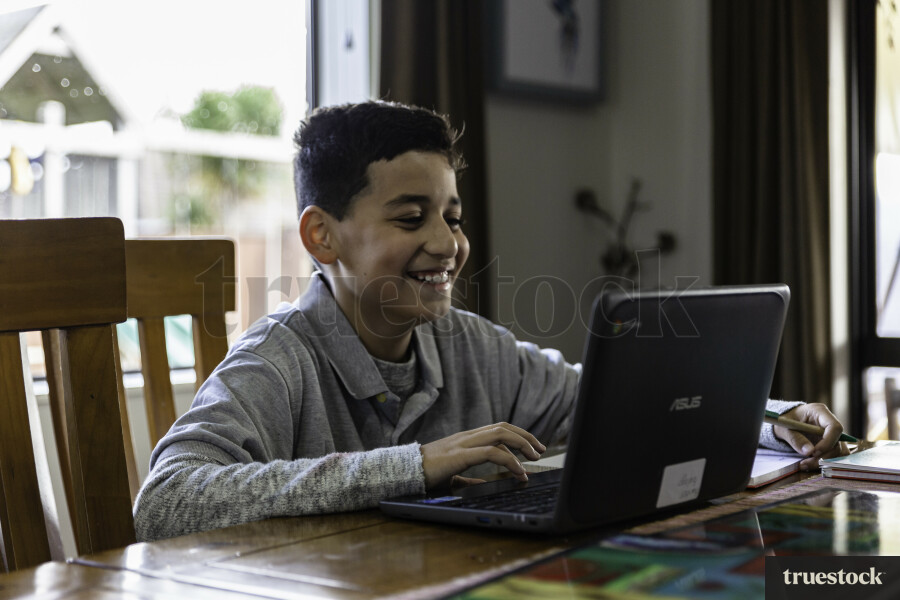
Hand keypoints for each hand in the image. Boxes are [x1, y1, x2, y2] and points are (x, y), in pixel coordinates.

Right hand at [420, 422, 545, 488]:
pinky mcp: (460, 455)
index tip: (532, 448)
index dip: (518, 436)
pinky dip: (510, 461)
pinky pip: (492, 453)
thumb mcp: (453, 475)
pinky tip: (518, 472)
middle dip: (526, 437)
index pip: (498, 429)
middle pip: (503, 427)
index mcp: (466, 440)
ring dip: (522, 444)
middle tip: (541, 450)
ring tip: (534, 458)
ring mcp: (463, 443)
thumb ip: (470, 478)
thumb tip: (486, 482)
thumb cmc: (425, 474)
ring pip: (500, 434)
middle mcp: (467, 437)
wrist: (403, 472)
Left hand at [774, 403, 849, 470]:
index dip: (828, 442)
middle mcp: (829, 422)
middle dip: (823, 456)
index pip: (835, 427)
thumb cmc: (785, 421)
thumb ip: (796, 439)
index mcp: (820, 412)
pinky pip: (833, 455)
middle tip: (806, 462)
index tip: (814, 452)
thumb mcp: (784, 428)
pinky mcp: (831, 443)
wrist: (785, 421)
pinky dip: (823, 462)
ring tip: (805, 464)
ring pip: (837, 452)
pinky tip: (809, 464)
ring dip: (823, 461)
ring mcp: (832, 433)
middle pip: (837, 442)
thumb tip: (809, 452)